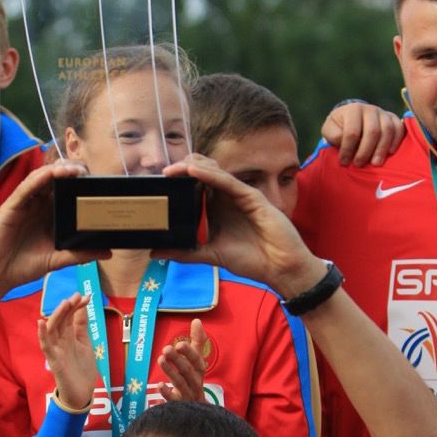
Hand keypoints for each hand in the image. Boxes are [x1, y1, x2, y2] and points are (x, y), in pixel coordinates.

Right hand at [0, 162, 109, 295]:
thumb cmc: (22, 266)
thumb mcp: (57, 260)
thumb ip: (80, 254)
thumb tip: (108, 252)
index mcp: (49, 215)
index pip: (67, 193)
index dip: (81, 185)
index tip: (99, 183)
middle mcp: (38, 206)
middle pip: (56, 181)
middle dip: (72, 173)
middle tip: (89, 172)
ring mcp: (25, 204)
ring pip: (42, 179)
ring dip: (58, 171)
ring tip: (75, 169)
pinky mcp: (11, 207)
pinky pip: (26, 189)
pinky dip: (39, 179)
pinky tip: (51, 174)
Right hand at [38, 291, 96, 410]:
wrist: (82, 393)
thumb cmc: (82, 370)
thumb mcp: (85, 344)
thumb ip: (81, 327)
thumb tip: (83, 307)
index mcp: (68, 336)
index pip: (70, 316)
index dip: (76, 306)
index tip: (86, 296)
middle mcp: (60, 340)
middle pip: (61, 320)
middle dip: (68, 307)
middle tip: (76, 296)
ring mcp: (56, 350)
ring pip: (52, 329)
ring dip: (57, 315)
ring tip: (65, 303)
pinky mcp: (53, 361)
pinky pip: (46, 346)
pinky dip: (42, 334)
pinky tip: (41, 323)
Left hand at [158, 317, 206, 402]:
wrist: (198, 410)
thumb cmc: (194, 379)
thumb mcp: (196, 361)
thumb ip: (197, 341)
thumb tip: (197, 320)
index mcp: (199, 371)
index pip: (197, 361)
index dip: (189, 353)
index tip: (180, 344)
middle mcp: (195, 382)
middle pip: (188, 371)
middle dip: (178, 360)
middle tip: (166, 349)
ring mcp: (187, 395)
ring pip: (181, 383)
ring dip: (171, 372)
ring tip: (161, 360)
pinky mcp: (179, 405)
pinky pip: (174, 400)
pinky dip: (167, 393)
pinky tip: (159, 385)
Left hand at [160, 155, 324, 297]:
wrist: (280, 268)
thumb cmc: (252, 260)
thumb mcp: (211, 256)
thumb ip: (185, 252)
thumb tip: (155, 252)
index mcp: (217, 209)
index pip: (194, 187)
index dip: (177, 182)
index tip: (157, 185)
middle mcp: (227, 198)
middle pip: (202, 174)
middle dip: (180, 170)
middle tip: (160, 174)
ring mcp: (239, 195)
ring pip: (212, 172)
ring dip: (190, 168)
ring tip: (171, 170)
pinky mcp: (251, 196)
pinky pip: (227, 181)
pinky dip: (209, 174)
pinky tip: (193, 171)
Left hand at [321, 103, 405, 166]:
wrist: (353, 117)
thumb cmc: (340, 127)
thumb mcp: (330, 129)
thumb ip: (333, 135)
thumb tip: (342, 142)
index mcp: (353, 110)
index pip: (352, 132)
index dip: (348, 149)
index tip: (344, 162)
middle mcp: (370, 109)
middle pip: (372, 131)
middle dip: (365, 151)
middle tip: (359, 164)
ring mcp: (383, 113)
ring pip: (387, 130)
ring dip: (381, 149)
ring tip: (375, 163)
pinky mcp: (393, 118)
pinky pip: (399, 128)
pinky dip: (396, 141)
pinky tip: (390, 153)